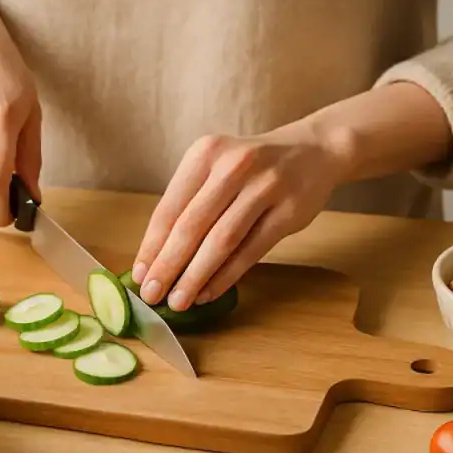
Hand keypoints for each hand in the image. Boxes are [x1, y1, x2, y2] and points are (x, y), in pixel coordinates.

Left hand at [132, 130, 353, 310]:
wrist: (313, 151)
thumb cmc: (252, 168)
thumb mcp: (217, 168)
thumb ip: (190, 204)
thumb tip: (156, 258)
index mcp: (205, 153)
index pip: (169, 208)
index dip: (152, 246)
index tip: (139, 276)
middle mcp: (233, 165)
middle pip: (192, 226)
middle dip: (168, 266)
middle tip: (152, 295)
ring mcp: (264, 187)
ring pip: (221, 241)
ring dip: (196, 276)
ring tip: (179, 301)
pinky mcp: (288, 211)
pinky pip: (251, 250)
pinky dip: (227, 275)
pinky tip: (209, 292)